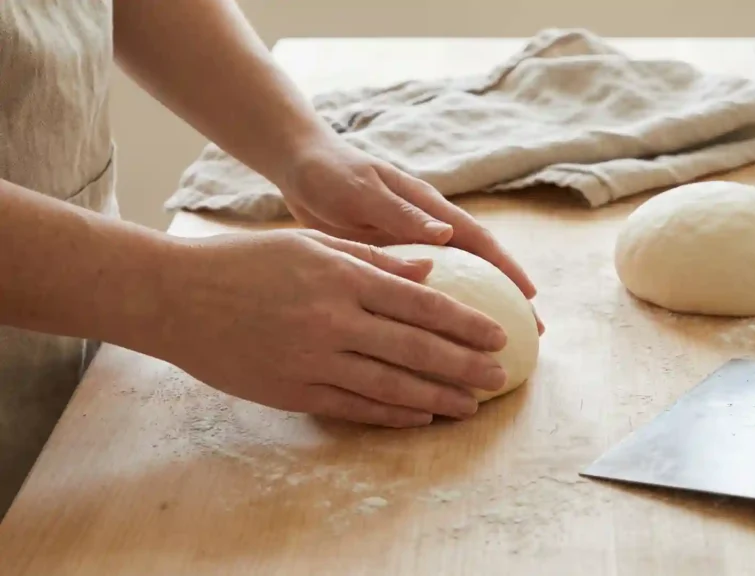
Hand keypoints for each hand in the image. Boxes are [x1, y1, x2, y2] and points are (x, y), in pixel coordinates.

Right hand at [159, 230, 509, 426]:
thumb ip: (373, 257)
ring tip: (471, 404)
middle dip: (465, 365)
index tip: (498, 335)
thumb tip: (431, 267)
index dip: (464, 323)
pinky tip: (421, 416)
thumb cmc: (244, 260)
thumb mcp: (309, 242)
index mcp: (342, 276)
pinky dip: (392, 414)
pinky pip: (354, 406)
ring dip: (438, 397)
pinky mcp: (293, 389)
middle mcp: (333, 318)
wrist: (175, 297)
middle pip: (415, 348)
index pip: (420, 304)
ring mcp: (312, 358)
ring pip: (391, 384)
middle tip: (500, 375)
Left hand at [276, 135, 543, 332]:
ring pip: (455, 281)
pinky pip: (423, 290)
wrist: (300, 167)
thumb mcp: (363, 191)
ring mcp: (411, 245)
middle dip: (506, 296)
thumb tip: (447, 235)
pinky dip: (439, 313)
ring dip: (477, 309)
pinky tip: (443, 342)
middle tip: (532, 332)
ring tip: (499, 345)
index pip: (478, 240)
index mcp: (427, 207)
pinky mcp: (391, 259)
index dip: (506, 268)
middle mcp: (427, 227)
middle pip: (478, 265)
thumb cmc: (331, 174)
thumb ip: (401, 213)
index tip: (530, 297)